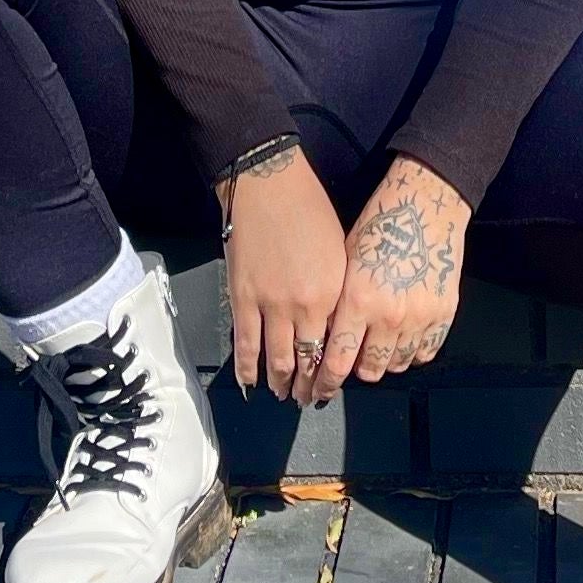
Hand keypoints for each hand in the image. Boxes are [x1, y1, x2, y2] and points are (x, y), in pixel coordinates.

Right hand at [220, 150, 349, 395]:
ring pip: (276, 359)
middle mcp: (304, 306)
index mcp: (333, 294)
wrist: (268, 183)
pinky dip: (247, 369)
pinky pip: (244, 344)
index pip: (335, 347)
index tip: (331, 382)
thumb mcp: (340, 251)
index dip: (332, 370)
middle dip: (308, 386)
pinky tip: (251, 383)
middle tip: (308, 398)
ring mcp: (270, 305)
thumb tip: (334, 323)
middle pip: (307, 360)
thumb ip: (337, 292)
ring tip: (284, 395)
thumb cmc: (310, 209)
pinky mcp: (242, 298)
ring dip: (280, 383)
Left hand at [304, 157, 469, 403]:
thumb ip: (338, 304)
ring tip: (376, 349)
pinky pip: (426, 351)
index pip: (337, 361)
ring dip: (384, 362)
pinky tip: (403, 340)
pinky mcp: (444, 313)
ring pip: (398, 365)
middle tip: (350, 365)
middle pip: (369, 370)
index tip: (317, 390)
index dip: (324, 382)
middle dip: (355, 372)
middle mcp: (390, 316)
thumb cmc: (380, 224)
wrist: (426, 204)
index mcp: (359, 300)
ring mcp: (421, 318)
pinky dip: (412, 352)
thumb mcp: (344, 261)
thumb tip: (326, 337)